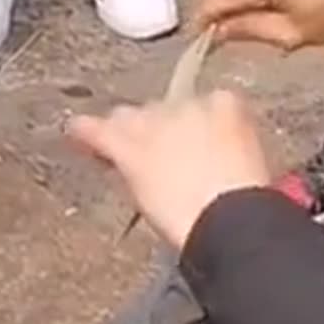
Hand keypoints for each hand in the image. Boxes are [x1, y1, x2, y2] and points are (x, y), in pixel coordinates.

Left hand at [67, 91, 269, 247]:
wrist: (229, 219)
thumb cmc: (245, 204)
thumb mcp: (249, 166)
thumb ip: (226, 151)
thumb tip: (210, 162)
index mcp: (225, 105)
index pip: (199, 105)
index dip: (187, 131)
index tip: (189, 150)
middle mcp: (187, 104)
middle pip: (158, 110)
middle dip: (155, 132)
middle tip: (160, 165)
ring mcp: (154, 123)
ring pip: (127, 117)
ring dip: (126, 135)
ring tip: (123, 158)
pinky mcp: (129, 147)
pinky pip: (96, 131)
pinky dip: (84, 133)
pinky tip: (74, 133)